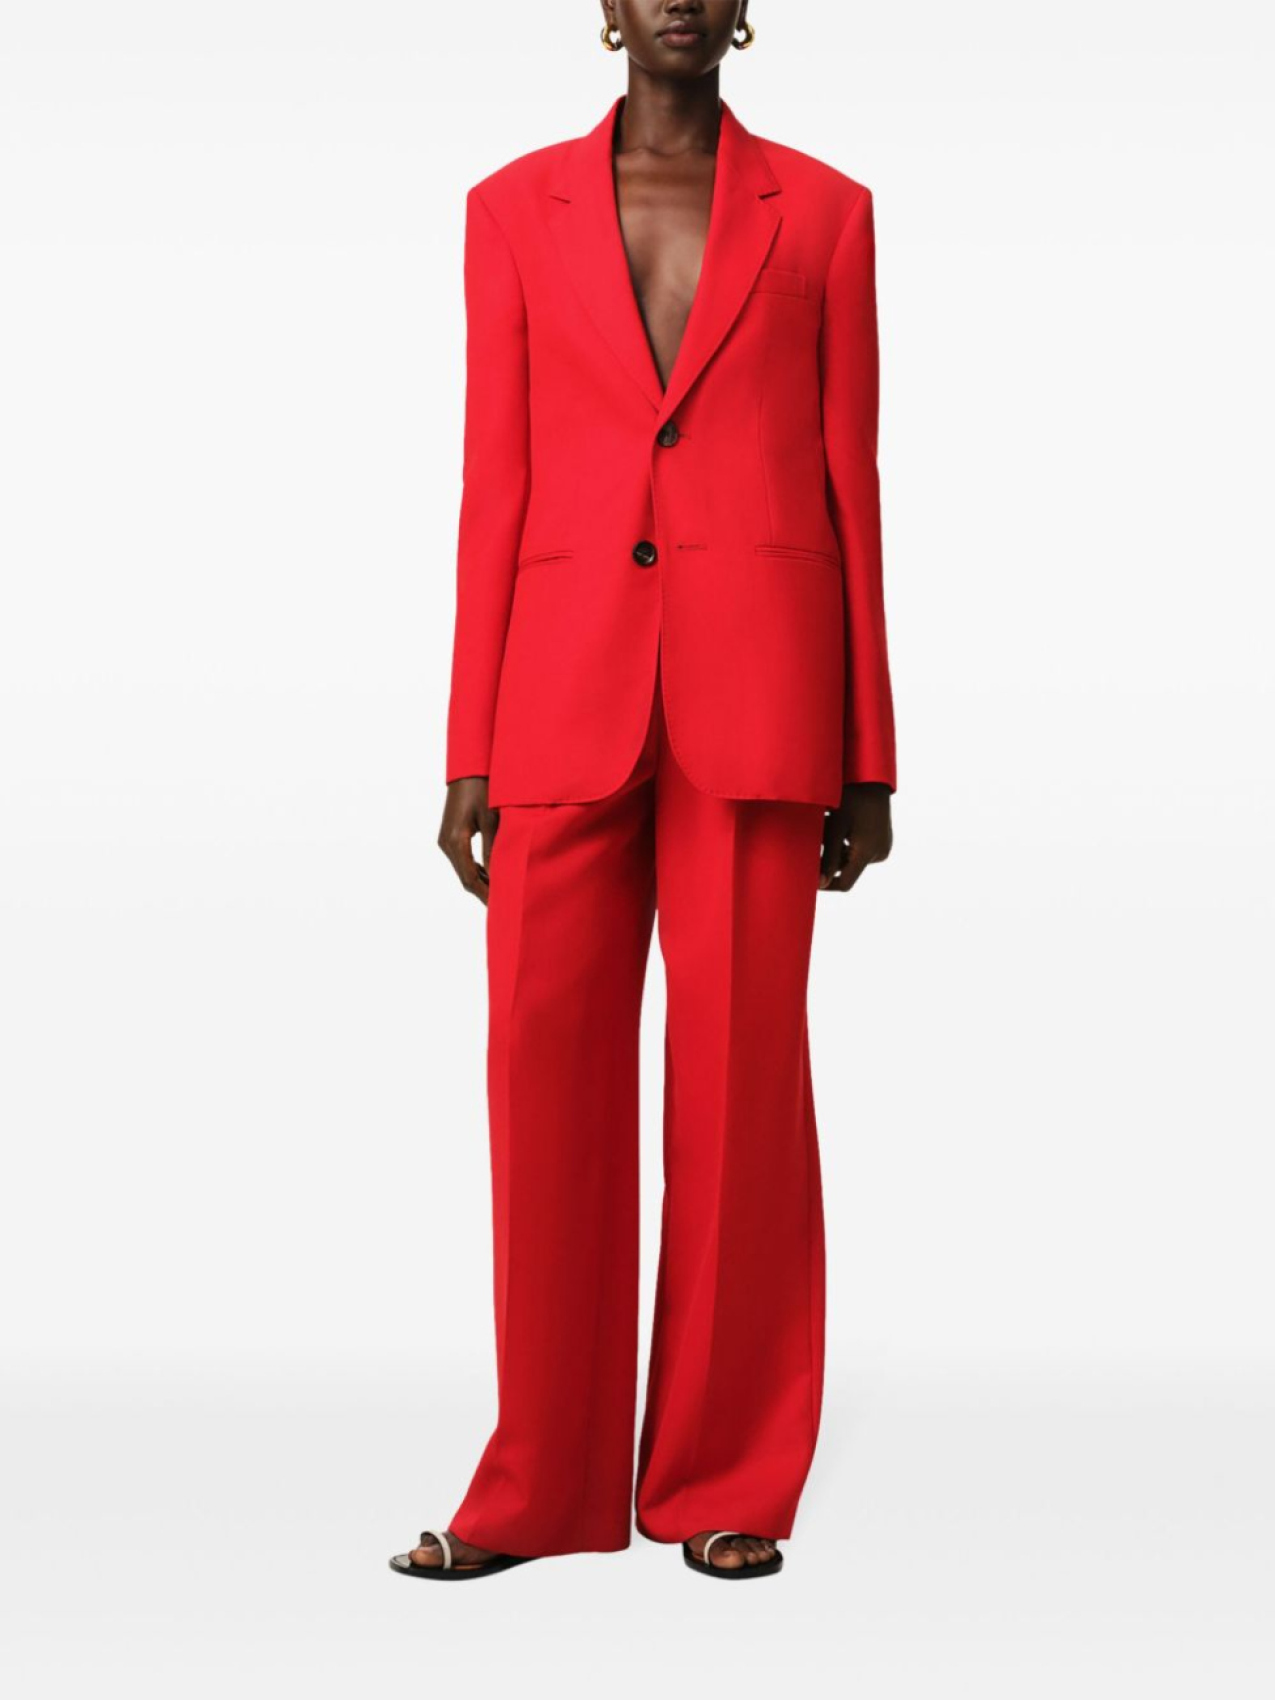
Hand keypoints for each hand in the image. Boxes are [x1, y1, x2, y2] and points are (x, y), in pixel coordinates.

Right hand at [439, 777, 498, 905]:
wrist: (467, 769)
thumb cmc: (482, 790)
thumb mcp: (492, 819)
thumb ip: (494, 848)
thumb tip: (499, 876)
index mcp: (455, 842)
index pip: (470, 879)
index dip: (485, 895)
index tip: (500, 906)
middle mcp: (446, 844)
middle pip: (466, 878)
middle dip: (484, 892)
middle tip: (503, 906)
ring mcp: (446, 840)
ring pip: (464, 870)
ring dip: (481, 882)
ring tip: (500, 894)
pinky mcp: (450, 836)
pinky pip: (463, 860)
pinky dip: (477, 870)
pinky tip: (491, 875)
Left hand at [820, 782, 892, 892]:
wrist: (872, 779)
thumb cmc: (851, 800)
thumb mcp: (835, 828)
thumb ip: (828, 858)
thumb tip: (821, 884)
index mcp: (867, 853)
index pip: (845, 883)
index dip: (826, 884)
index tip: (810, 876)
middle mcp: (878, 854)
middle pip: (847, 868)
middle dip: (829, 856)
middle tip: (819, 834)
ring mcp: (883, 847)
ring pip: (852, 858)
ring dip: (837, 848)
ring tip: (830, 825)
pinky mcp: (883, 841)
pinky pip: (861, 850)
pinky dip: (847, 842)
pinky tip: (841, 824)